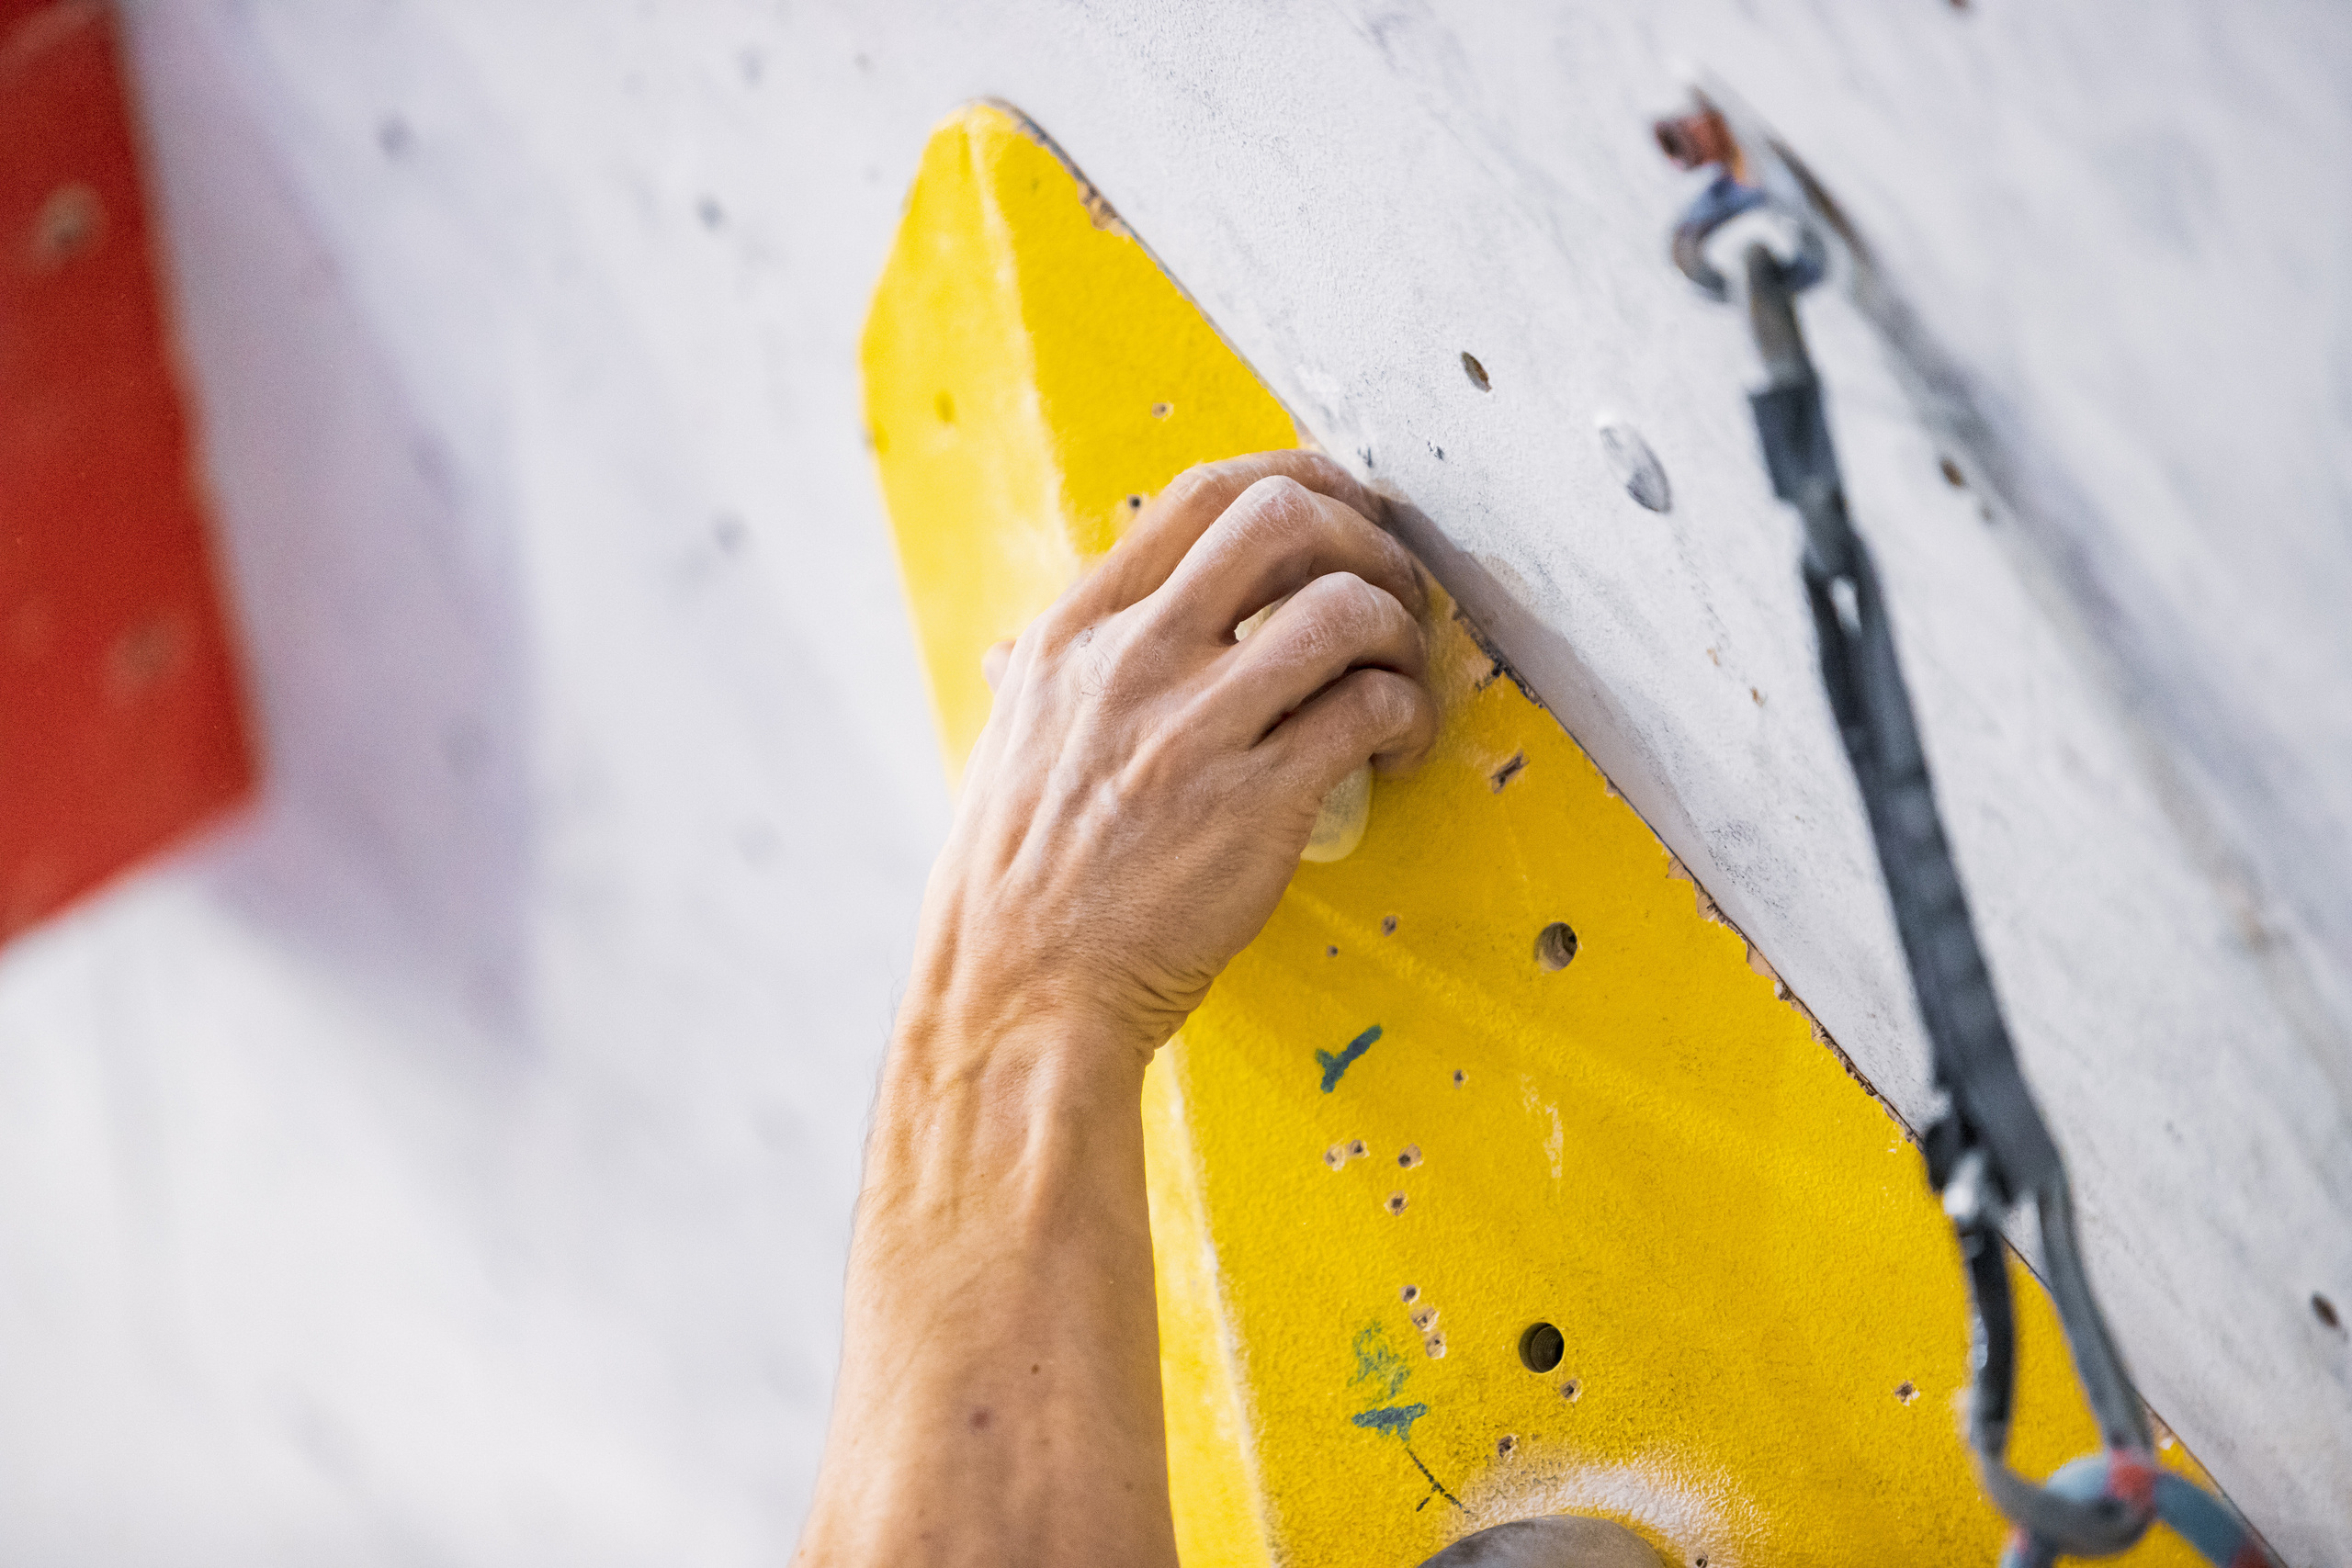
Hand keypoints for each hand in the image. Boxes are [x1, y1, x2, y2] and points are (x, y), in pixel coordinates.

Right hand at [911, 451, 1439, 1067]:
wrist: (1022, 995)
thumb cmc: (1013, 884)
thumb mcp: (1002, 750)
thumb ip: (1029, 684)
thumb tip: (1010, 653)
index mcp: (1074, 635)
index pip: (1199, 496)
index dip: (1295, 481)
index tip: (1340, 509)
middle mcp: (1132, 662)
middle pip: (1281, 521)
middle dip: (1361, 540)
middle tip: (1389, 590)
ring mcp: (1194, 730)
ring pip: (1341, 609)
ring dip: (1400, 630)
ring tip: (1402, 675)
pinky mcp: (1256, 802)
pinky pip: (1369, 709)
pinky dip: (1409, 714)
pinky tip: (1399, 745)